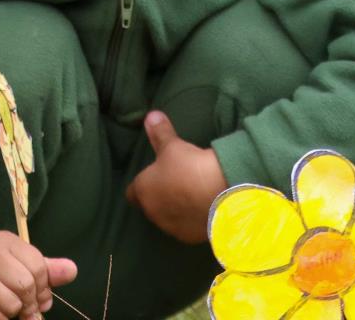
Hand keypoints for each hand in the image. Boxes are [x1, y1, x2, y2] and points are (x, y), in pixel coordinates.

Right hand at [0, 233, 75, 319]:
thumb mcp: (18, 265)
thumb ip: (46, 270)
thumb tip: (72, 270)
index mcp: (5, 241)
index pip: (39, 267)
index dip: (42, 287)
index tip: (35, 293)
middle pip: (27, 285)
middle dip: (29, 302)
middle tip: (21, 304)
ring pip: (13, 304)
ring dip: (13, 313)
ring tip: (2, 306)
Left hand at [124, 110, 226, 243]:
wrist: (223, 194)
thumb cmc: (190, 167)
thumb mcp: (173, 146)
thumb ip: (160, 133)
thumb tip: (151, 115)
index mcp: (143, 191)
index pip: (132, 193)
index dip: (141, 185)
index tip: (152, 178)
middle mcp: (153, 213)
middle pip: (151, 207)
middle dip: (159, 198)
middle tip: (175, 184)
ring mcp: (173, 228)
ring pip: (169, 219)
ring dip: (176, 211)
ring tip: (192, 196)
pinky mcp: (193, 238)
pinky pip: (188, 228)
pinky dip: (193, 221)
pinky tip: (205, 208)